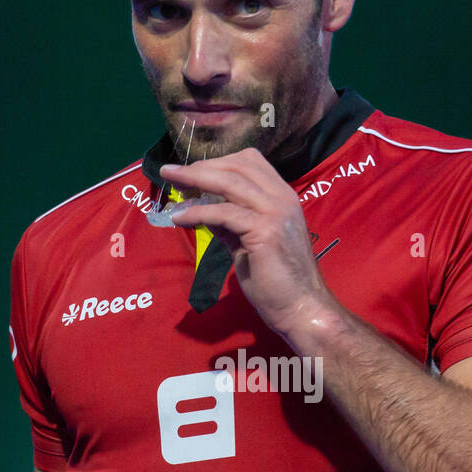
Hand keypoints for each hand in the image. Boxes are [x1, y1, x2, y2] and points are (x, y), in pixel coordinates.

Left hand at [160, 146, 336, 340]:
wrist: (301, 308)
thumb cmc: (278, 282)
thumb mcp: (249, 244)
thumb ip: (230, 225)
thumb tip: (204, 210)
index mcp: (282, 197)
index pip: (249, 162)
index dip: (217, 163)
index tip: (191, 172)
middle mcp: (282, 198)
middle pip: (237, 166)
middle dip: (200, 166)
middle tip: (172, 172)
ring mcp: (276, 212)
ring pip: (230, 182)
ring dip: (194, 179)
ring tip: (169, 180)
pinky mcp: (266, 231)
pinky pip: (224, 213)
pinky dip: (198, 213)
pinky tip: (180, 218)